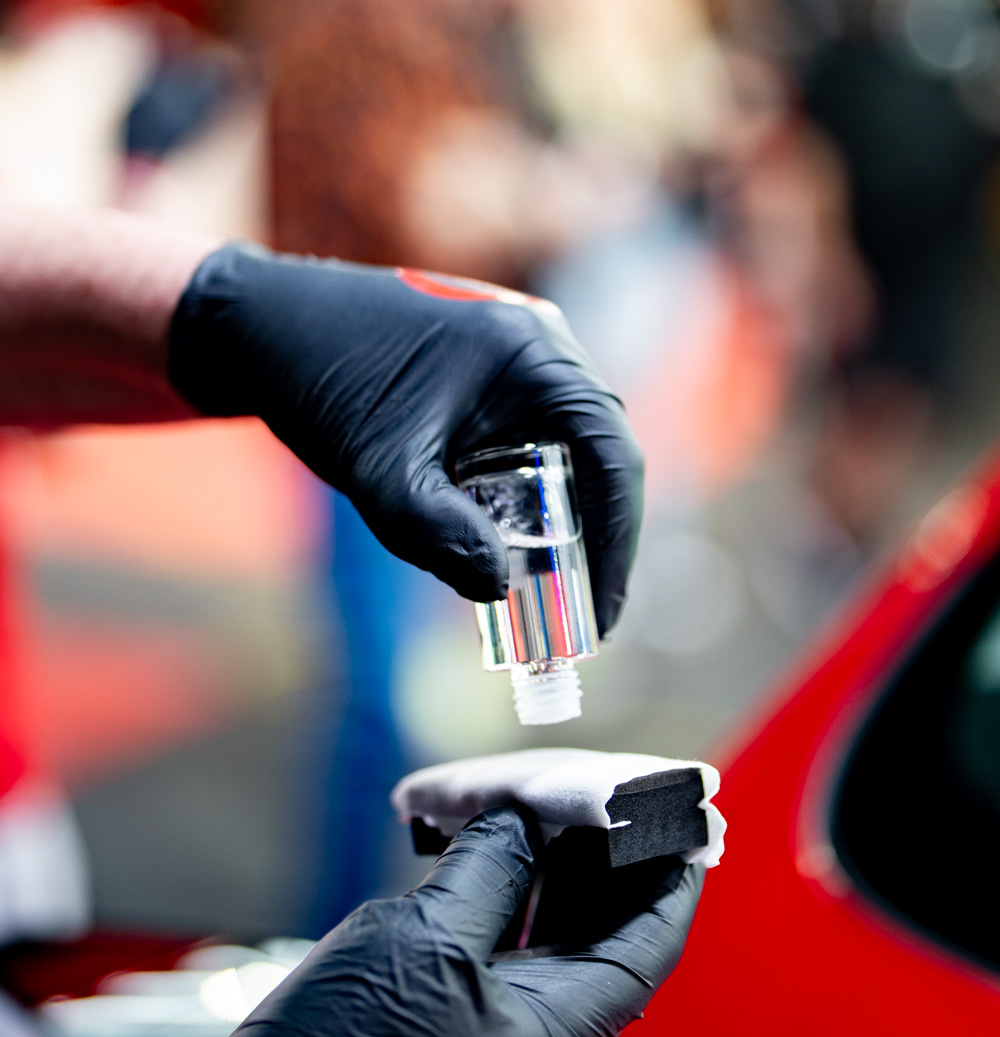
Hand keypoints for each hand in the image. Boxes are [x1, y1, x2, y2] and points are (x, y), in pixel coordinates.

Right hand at [144, 806, 701, 1036]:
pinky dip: (495, 888)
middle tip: (599, 790)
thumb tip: (522, 819)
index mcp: (562, 1028)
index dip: (669, 872)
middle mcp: (538, 1029)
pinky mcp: (441, 1015)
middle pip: (598, 928)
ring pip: (543, 930)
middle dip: (602, 856)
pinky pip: (493, 941)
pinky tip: (479, 843)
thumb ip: (490, 870)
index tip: (676, 815)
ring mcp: (489, 1024)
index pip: (646, 940)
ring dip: (545, 865)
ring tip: (538, 799)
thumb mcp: (430, 940)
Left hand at [168, 249, 642, 634]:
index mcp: (531, 353)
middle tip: (578, 616)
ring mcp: (517, 351)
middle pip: (599, 456)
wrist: (259, 328)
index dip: (619, 542)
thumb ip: (441, 537)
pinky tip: (497, 538)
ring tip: (540, 589)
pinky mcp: (491, 369)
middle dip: (592, 540)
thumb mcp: (381, 475)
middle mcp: (540, 342)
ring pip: (565, 452)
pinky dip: (527, 495)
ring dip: (560, 520)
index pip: (614, 456)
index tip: (602, 614)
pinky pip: (532, 439)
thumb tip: (503, 588)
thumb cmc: (319, 385)